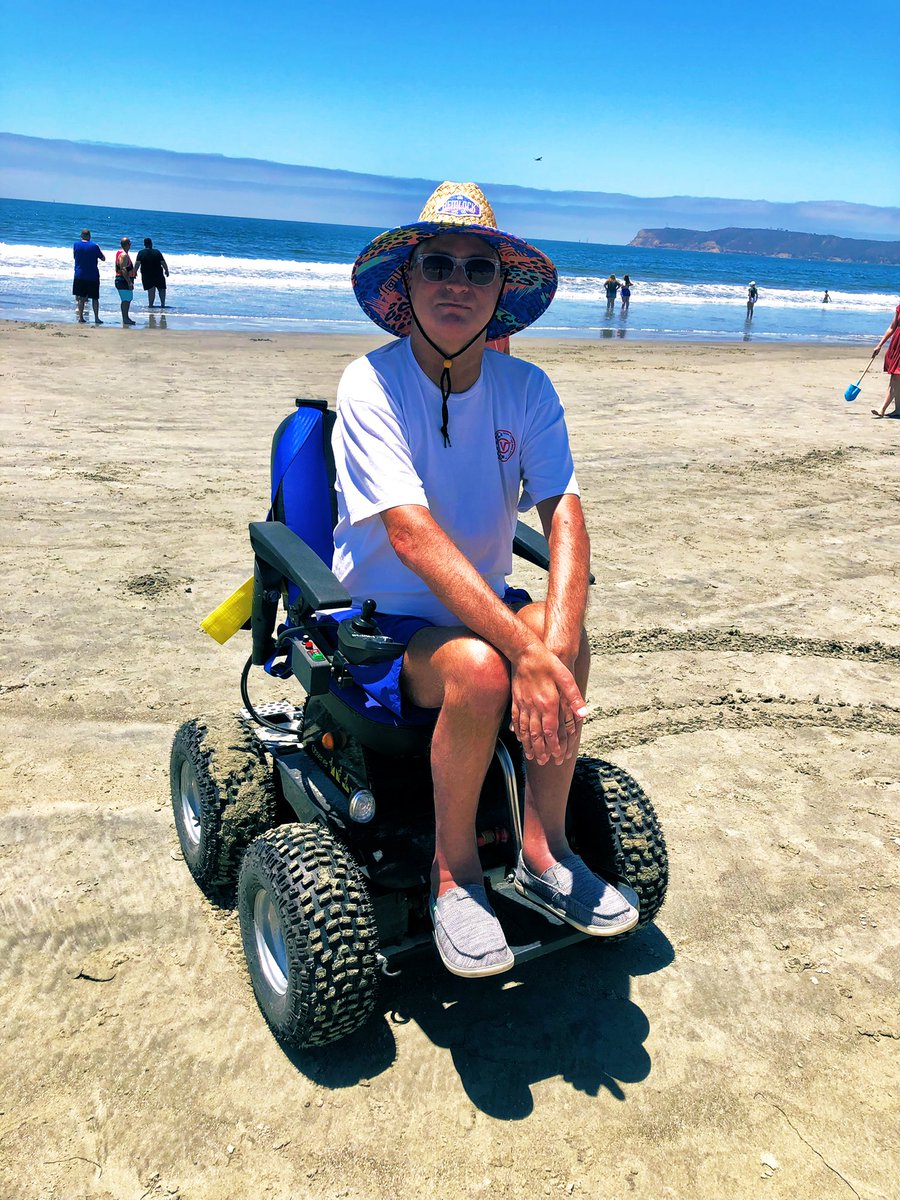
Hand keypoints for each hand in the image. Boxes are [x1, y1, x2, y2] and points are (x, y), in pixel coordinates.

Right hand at [509, 643, 587, 765]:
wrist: (525, 652)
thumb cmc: (548, 663)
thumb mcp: (566, 677)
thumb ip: (574, 697)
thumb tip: (584, 714)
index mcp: (548, 703)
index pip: (550, 731)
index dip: (553, 745)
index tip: (556, 755)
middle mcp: (534, 707)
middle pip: (536, 734)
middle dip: (540, 749)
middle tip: (543, 761)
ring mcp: (523, 704)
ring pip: (525, 730)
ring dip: (528, 744)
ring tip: (531, 755)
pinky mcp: (515, 699)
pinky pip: (516, 720)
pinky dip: (518, 731)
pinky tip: (518, 737)